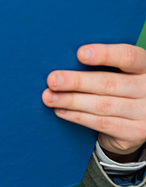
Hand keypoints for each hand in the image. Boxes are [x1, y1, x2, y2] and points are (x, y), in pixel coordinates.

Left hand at [42, 43, 145, 160]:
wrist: (139, 119)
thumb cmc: (122, 83)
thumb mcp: (122, 70)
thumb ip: (104, 63)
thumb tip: (64, 55)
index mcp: (145, 65)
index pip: (128, 56)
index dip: (104, 54)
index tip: (79, 53)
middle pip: (109, 83)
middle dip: (77, 82)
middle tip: (53, 80)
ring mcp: (145, 113)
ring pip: (102, 105)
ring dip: (71, 101)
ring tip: (50, 97)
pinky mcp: (136, 132)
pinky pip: (102, 123)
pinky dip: (78, 116)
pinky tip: (62, 110)